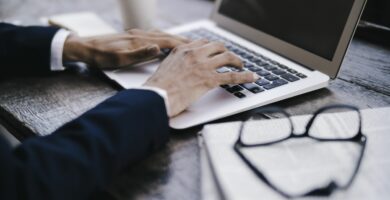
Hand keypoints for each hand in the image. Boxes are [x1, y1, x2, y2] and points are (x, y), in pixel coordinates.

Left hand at [62, 29, 189, 68]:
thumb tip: (158, 48)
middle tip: (198, 45)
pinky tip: (165, 42)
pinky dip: (164, 38)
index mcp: (139, 40)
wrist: (84, 47)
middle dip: (183, 41)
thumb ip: (139, 54)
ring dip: (174, 39)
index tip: (196, 48)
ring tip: (186, 44)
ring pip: (161, 35)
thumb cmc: (100, 56)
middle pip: (166, 36)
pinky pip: (153, 35)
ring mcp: (136, 34)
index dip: (182, 45)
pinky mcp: (132, 36)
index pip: (167, 42)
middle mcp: (139, 34)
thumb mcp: (119, 59)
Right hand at [144, 40, 258, 116]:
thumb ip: (176, 63)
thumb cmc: (157, 88)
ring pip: (227, 57)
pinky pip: (232, 76)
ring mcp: (203, 66)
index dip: (212, 48)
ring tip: (241, 66)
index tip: (216, 52)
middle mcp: (194, 54)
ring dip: (237, 61)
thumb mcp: (165, 68)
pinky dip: (245, 76)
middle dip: (226, 51)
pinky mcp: (209, 80)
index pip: (203, 42)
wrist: (155, 97)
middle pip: (217, 46)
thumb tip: (180, 69)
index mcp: (182, 50)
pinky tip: (252, 77)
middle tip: (230, 59)